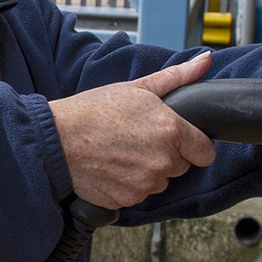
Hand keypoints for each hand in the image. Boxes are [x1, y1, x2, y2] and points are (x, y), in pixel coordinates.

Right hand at [49, 53, 217, 209]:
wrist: (55, 140)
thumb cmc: (91, 112)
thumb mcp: (135, 88)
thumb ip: (176, 77)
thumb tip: (204, 61)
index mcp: (170, 130)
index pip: (206, 152)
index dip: (192, 145)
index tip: (178, 141)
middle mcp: (162, 161)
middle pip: (181, 166)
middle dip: (166, 156)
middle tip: (138, 140)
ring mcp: (145, 183)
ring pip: (159, 182)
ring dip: (147, 172)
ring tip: (122, 153)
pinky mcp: (127, 200)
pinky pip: (138, 194)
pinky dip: (128, 185)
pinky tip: (112, 168)